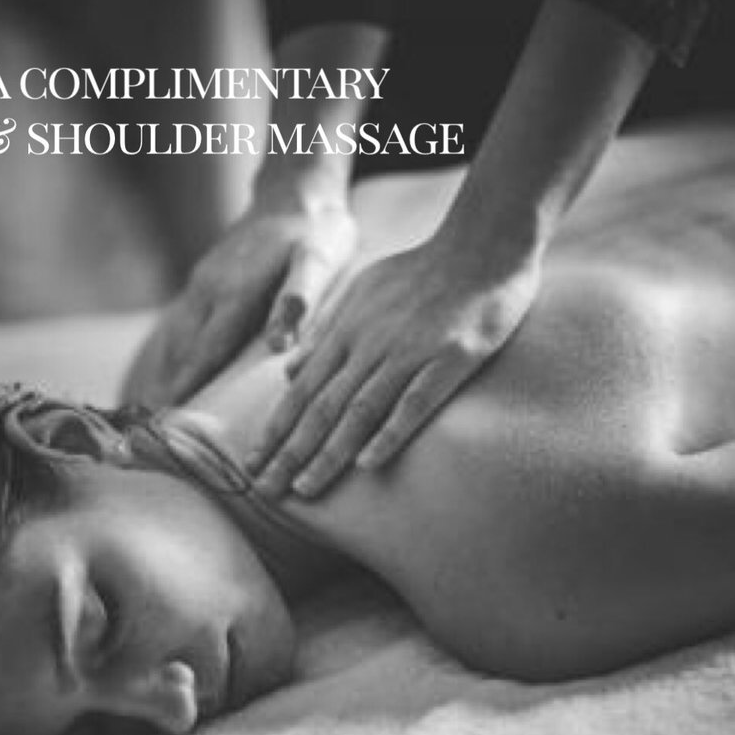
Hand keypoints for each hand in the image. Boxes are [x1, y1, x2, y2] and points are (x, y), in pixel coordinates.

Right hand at [121, 183, 356, 407]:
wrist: (298, 189)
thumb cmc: (316, 231)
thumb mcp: (319, 261)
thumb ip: (299, 300)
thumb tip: (278, 348)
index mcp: (235, 293)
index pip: (205, 353)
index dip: (187, 388)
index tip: (168, 422)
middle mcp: (209, 290)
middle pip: (182, 350)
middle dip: (167, 389)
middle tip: (153, 432)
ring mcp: (202, 282)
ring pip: (176, 336)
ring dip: (164, 372)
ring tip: (154, 411)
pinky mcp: (204, 279)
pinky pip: (181, 322)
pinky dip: (172, 351)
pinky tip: (171, 372)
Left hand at [246, 237, 540, 496]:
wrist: (483, 244)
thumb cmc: (423, 270)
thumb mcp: (362, 290)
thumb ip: (326, 332)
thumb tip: (289, 371)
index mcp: (348, 330)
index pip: (301, 390)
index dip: (275, 429)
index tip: (251, 464)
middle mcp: (370, 343)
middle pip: (321, 407)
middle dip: (288, 452)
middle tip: (262, 490)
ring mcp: (409, 352)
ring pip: (359, 410)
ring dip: (328, 453)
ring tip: (304, 489)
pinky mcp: (450, 359)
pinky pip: (415, 402)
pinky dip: (390, 434)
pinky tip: (368, 465)